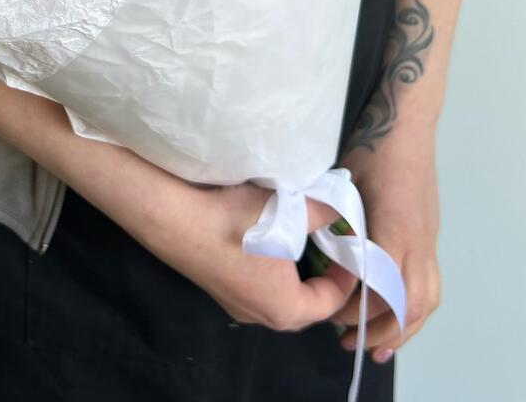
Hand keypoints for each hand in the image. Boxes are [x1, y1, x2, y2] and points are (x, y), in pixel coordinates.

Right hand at [165, 183, 357, 331]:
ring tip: (301, 237)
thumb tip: (343, 210)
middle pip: (306, 303)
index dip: (347, 273)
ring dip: (294, 272)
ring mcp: (236, 305)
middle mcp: (262, 316)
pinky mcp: (219, 289)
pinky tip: (266, 238)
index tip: (349, 243)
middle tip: (329, 242)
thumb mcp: (290, 211)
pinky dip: (271, 269)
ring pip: (279, 295)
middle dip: (322, 275)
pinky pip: (257, 286)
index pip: (332, 301)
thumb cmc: (238, 222)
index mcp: (286, 309)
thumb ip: (323, 213)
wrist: (176, 219)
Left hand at [333, 126, 440, 362]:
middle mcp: (419, 242)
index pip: (381, 289)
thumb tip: (318, 253)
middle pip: (411, 304)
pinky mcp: (431, 234)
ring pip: (428, 297)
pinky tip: (394, 311)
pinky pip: (430, 281)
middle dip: (383, 331)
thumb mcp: (344, 184)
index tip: (332, 317)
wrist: (407, 124)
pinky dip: (413, 305)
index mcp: (395, 230)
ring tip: (377, 345)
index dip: (359, 311)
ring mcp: (430, 239)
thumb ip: (335, 221)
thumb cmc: (371, 150)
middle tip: (351, 345)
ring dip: (405, 326)